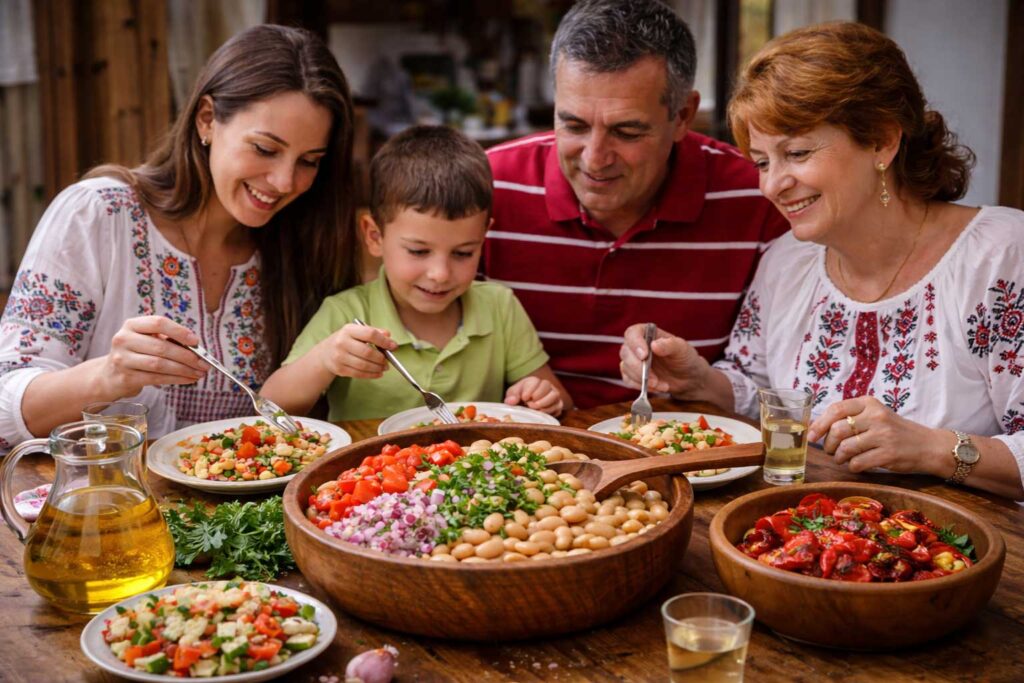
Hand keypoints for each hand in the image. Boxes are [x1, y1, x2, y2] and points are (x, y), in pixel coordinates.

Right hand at [103, 316, 208, 395]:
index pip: (158, 323)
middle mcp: (124, 339)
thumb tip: (197, 348)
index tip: (196, 341)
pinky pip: (156, 378)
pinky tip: (189, 379)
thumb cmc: (136, 354)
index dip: (179, 331)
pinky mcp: (126, 377)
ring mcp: (123, 359)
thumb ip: (167, 339)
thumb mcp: (147, 340)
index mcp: (132, 325)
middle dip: (187, 356)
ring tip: (199, 372)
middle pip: (162, 346)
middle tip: (204, 363)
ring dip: (184, 369)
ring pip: (160, 364)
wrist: (110, 375)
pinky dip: (176, 379)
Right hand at [315, 323, 396, 378]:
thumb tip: (388, 335)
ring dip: (377, 368)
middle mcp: (342, 342)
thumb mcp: (356, 331)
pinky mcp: (339, 369)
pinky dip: (371, 375)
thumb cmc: (346, 340)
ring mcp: (339, 357)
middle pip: (367, 352)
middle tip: (387, 360)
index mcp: (348, 330)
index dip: (384, 341)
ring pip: (364, 365)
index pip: (370, 334)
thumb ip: (373, 331)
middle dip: (381, 358)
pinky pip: (359, 374)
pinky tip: (378, 373)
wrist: (325, 353)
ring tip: (384, 367)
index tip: (393, 346)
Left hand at [505, 376, 563, 414]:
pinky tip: (541, 413)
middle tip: (530, 404)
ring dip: (545, 403)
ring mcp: (553, 395)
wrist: (525, 407)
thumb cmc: (519, 398)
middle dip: (538, 395)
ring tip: (535, 408)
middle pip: (547, 385)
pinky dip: (550, 410)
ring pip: (555, 395)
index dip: (530, 389)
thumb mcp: (512, 395)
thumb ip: (512, 396)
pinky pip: (558, 407)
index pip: (535, 382)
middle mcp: (546, 386)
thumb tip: (511, 401)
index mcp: (534, 381)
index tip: (524, 397)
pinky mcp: (557, 406)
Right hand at [619, 323, 709, 396]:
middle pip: (626, 353)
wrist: (688, 378)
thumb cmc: (685, 358)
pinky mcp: (632, 374)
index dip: (635, 344)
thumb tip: (654, 345)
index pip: (632, 333)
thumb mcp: (682, 349)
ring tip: (662, 385)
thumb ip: (670, 345)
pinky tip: (656, 387)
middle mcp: (637, 345)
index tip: (644, 356)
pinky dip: (640, 386)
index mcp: (647, 333)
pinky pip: (628, 380)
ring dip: (642, 379)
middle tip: (654, 378)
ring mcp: (633, 360)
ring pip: (625, 368)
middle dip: (639, 368)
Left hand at [808, 396, 951, 475]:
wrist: (928, 445)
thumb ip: (851, 417)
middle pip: (837, 430)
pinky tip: (856, 465)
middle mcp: (876, 416)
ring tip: (842, 458)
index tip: (811, 436)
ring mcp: (883, 435)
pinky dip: (851, 466)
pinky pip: (857, 463)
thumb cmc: (895, 431)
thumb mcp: (875, 415)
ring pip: (845, 448)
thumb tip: (815, 427)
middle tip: (830, 451)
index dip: (818, 424)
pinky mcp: (889, 454)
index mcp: (869, 403)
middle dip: (828, 444)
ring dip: (838, 457)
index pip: (836, 409)